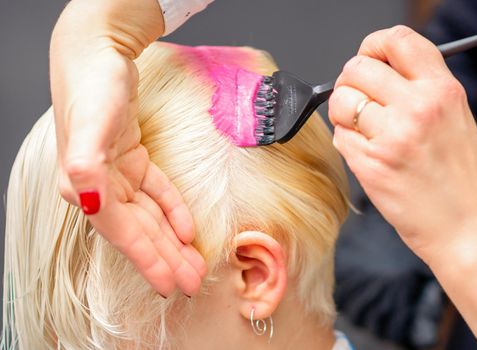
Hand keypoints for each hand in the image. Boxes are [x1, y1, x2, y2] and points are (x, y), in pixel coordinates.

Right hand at [50, 0, 205, 296]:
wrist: (99, 53)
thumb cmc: (93, 86)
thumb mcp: (91, 124)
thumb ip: (87, 165)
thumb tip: (86, 202)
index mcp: (85, 186)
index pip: (123, 233)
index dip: (148, 261)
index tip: (172, 285)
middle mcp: (99, 185)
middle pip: (139, 232)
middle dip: (166, 259)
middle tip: (192, 283)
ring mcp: (116, 173)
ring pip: (149, 217)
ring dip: (172, 242)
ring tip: (194, 264)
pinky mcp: (131, 158)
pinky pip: (156, 192)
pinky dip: (172, 210)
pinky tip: (186, 228)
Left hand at [328, 25, 476, 262]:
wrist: (468, 229)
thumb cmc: (462, 179)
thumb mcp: (454, 117)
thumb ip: (418, 89)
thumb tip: (375, 72)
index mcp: (442, 89)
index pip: (396, 40)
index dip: (372, 46)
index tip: (367, 59)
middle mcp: (417, 107)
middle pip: (356, 68)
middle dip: (350, 83)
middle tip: (359, 101)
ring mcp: (392, 136)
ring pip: (340, 102)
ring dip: (344, 115)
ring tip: (365, 132)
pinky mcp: (371, 165)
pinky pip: (339, 137)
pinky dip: (347, 144)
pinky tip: (369, 156)